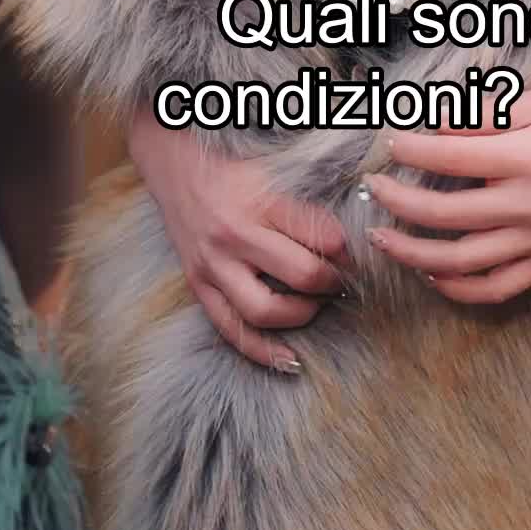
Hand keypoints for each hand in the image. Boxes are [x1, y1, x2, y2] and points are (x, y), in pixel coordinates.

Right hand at [127, 105, 351, 370]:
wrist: (176, 170)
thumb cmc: (234, 172)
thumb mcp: (273, 174)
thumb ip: (305, 207)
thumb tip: (346, 242)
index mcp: (260, 201)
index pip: (319, 233)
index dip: (346, 250)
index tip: (354, 254)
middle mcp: (235, 235)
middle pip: (299, 274)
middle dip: (331, 284)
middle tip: (341, 283)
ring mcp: (214, 265)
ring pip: (263, 311)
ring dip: (301, 316)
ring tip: (317, 307)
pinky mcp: (199, 286)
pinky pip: (231, 330)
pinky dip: (262, 351)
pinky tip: (289, 359)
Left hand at [361, 85, 530, 304]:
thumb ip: (489, 114)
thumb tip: (439, 126)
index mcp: (528, 157)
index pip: (452, 157)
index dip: (412, 151)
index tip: (391, 144)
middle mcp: (530, 204)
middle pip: (447, 213)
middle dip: (400, 202)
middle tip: (375, 189)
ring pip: (463, 260)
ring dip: (414, 252)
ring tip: (384, 238)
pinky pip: (496, 288)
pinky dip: (458, 288)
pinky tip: (432, 274)